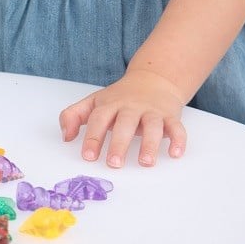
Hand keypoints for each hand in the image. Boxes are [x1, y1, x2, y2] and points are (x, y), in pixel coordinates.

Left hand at [59, 69, 187, 167]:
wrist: (153, 79)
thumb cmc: (119, 98)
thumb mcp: (93, 102)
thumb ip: (73, 116)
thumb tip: (66, 137)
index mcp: (110, 104)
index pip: (99, 119)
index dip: (93, 137)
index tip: (88, 156)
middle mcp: (131, 107)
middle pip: (125, 123)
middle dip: (119, 143)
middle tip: (114, 164)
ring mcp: (152, 111)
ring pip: (152, 126)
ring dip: (150, 144)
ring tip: (146, 162)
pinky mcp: (170, 116)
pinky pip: (177, 127)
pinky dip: (178, 140)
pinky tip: (175, 154)